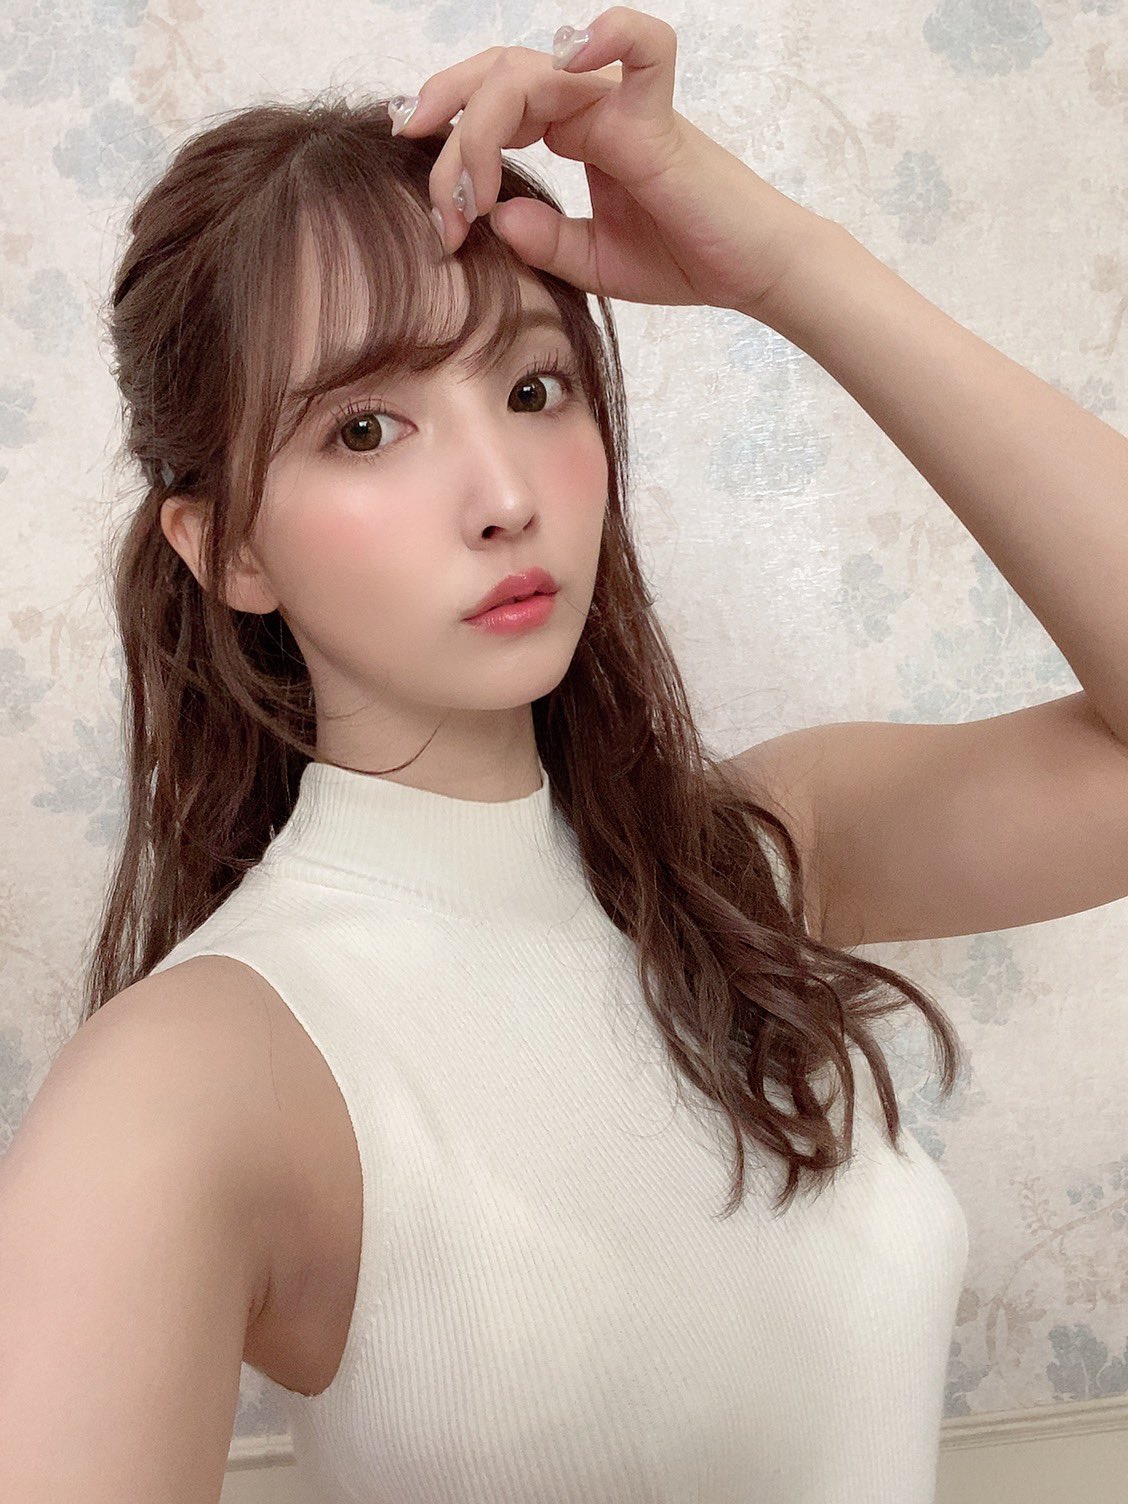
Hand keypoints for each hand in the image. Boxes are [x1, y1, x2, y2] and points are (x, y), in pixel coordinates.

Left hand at [392, 4, 833, 319]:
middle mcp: (591, 106)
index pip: (495, 106)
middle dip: (445, 124)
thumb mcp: (591, 261)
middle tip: (432, 194)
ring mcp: (622, 104)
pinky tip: (567, 59)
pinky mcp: (658, 119)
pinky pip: (641, 47)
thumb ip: (541, 239)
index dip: (449, 139)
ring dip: (478, 131)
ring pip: (529, 74)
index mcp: (575, 132)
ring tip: (468, 194)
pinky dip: (606, 34)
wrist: (750, 275)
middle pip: (497, 77)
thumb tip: (492, 215)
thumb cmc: (683, 259)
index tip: (435, 208)